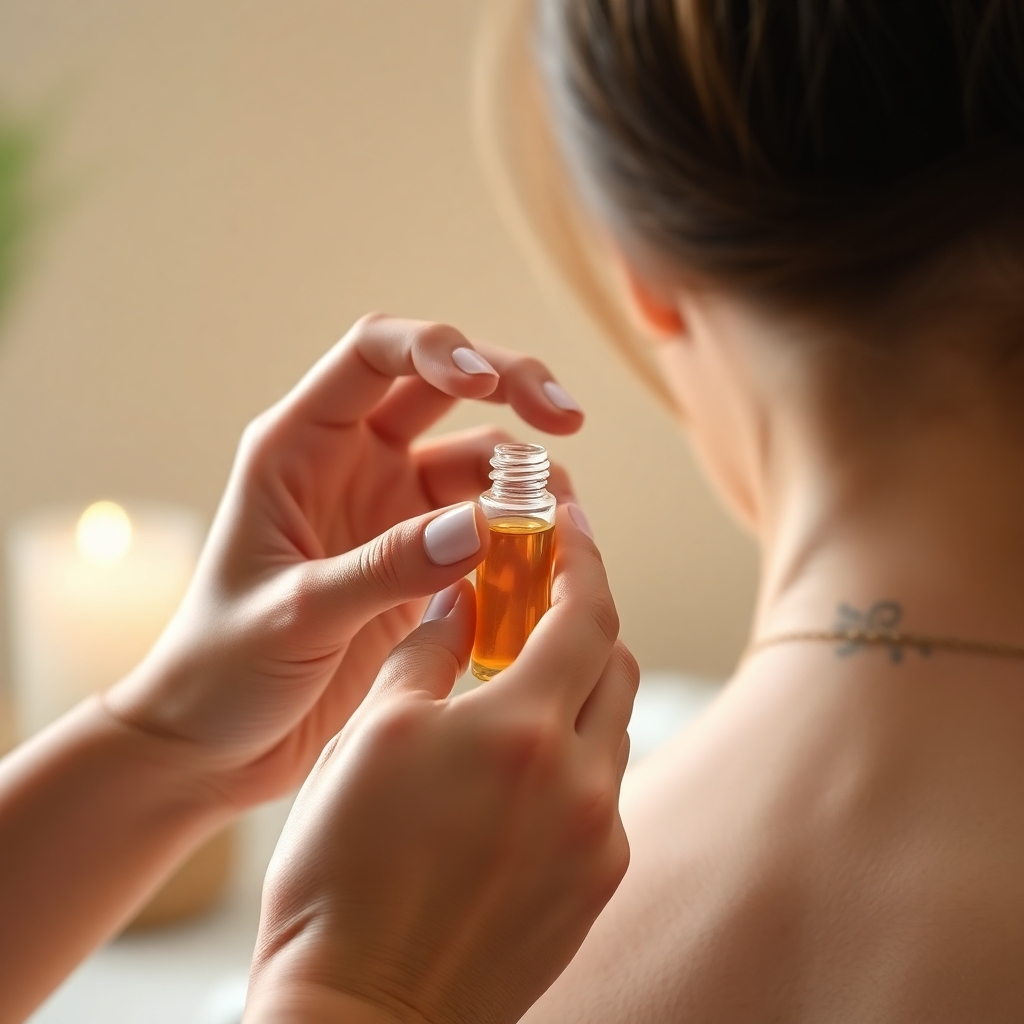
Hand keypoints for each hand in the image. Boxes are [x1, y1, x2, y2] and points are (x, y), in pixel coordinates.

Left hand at [104, 315, 581, 807]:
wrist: (215, 742)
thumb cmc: (222, 669)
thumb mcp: (295, 615)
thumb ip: (384, 569)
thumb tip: (480, 527)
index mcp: (298, 446)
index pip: (373, 354)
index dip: (437, 348)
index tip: (488, 382)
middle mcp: (348, 462)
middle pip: (440, 388)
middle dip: (510, 386)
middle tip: (568, 417)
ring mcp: (387, 508)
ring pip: (473, 461)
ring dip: (524, 476)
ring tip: (565, 517)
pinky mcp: (415, 560)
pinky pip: (483, 526)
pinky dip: (520, 535)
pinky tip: (549, 558)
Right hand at [246, 504, 637, 1023]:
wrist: (362, 1015)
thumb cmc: (344, 873)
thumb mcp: (371, 736)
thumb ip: (429, 650)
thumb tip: (461, 598)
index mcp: (524, 731)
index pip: (586, 613)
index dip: (582, 558)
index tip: (572, 525)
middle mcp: (583, 782)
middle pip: (616, 664)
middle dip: (584, 620)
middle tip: (539, 601)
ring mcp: (600, 839)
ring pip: (614, 727)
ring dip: (581, 690)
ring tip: (522, 687)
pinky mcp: (598, 884)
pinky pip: (606, 790)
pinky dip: (577, 755)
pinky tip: (522, 770)